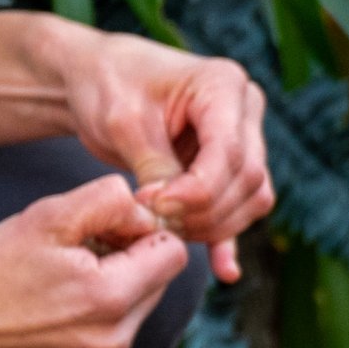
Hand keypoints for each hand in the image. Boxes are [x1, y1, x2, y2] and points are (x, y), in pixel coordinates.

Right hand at [0, 175, 193, 347]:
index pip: (173, 254)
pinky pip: (115, 338)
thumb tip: (150, 213)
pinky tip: (57, 310)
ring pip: (138, 311)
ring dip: (115, 290)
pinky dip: (98, 320)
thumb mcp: (46, 218)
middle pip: (157, 283)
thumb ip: (108, 202)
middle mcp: (115, 340)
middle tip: (78, 253)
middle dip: (129, 261)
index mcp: (110, 298)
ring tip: (63, 282)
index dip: (142, 232)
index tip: (106, 230)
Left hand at [50, 27, 271, 281]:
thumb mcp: (122, 123)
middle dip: (204, 210)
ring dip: (213, 224)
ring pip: (252, 198)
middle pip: (247, 178)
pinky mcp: (233, 165)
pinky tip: (225, 270)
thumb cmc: (105, 86)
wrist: (95, 77)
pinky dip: (229, 238)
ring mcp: (246, 138)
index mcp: (223, 84)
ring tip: (166, 230)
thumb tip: (171, 212)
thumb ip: (154, 167)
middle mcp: (246, 110)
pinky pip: (244, 207)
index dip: (197, 189)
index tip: (154, 205)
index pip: (229, 152)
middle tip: (155, 221)